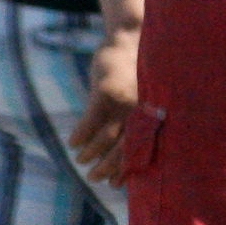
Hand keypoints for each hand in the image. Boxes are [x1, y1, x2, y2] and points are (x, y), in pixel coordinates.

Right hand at [66, 24, 143, 185]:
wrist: (129, 39)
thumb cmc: (136, 74)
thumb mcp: (140, 99)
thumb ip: (135, 123)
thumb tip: (124, 155)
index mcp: (151, 117)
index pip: (138, 152)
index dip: (126, 170)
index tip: (116, 185)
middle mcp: (141, 113)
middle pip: (122, 150)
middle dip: (106, 167)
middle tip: (93, 177)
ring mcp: (124, 102)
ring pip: (104, 138)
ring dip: (90, 153)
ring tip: (81, 159)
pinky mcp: (106, 92)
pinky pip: (90, 121)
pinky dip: (81, 135)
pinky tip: (74, 142)